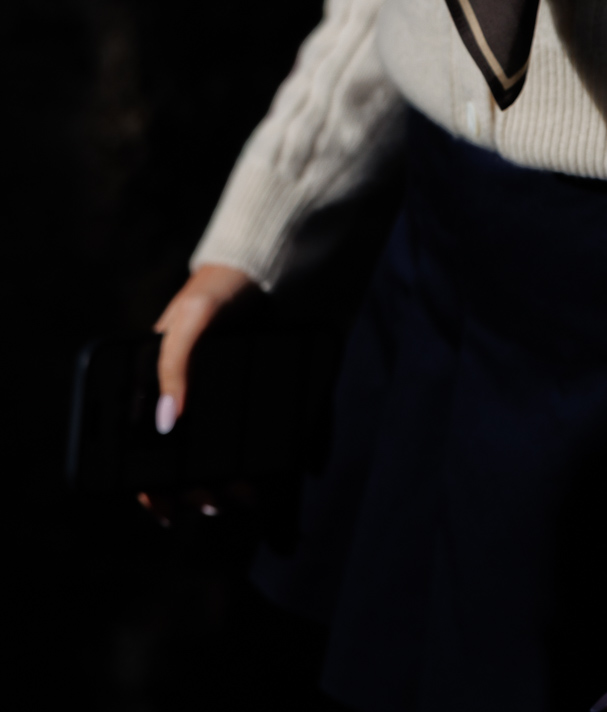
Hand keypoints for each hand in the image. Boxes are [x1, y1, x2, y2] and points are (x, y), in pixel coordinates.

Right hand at [135, 263, 254, 524]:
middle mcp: (198, 401)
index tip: (167, 510)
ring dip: (236, 488)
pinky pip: (276, 440)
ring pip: (232, 460)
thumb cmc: (219, 291)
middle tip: (215, 501)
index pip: (150, 449)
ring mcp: (236, 403)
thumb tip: (166, 422)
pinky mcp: (273, 400)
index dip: (154, 486)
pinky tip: (281, 479)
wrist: (273, 269)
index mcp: (166, 387)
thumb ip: (174, 363)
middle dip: (200, 493)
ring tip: (248, 495)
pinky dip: (280, 464)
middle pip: (193, 464)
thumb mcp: (192, 319)